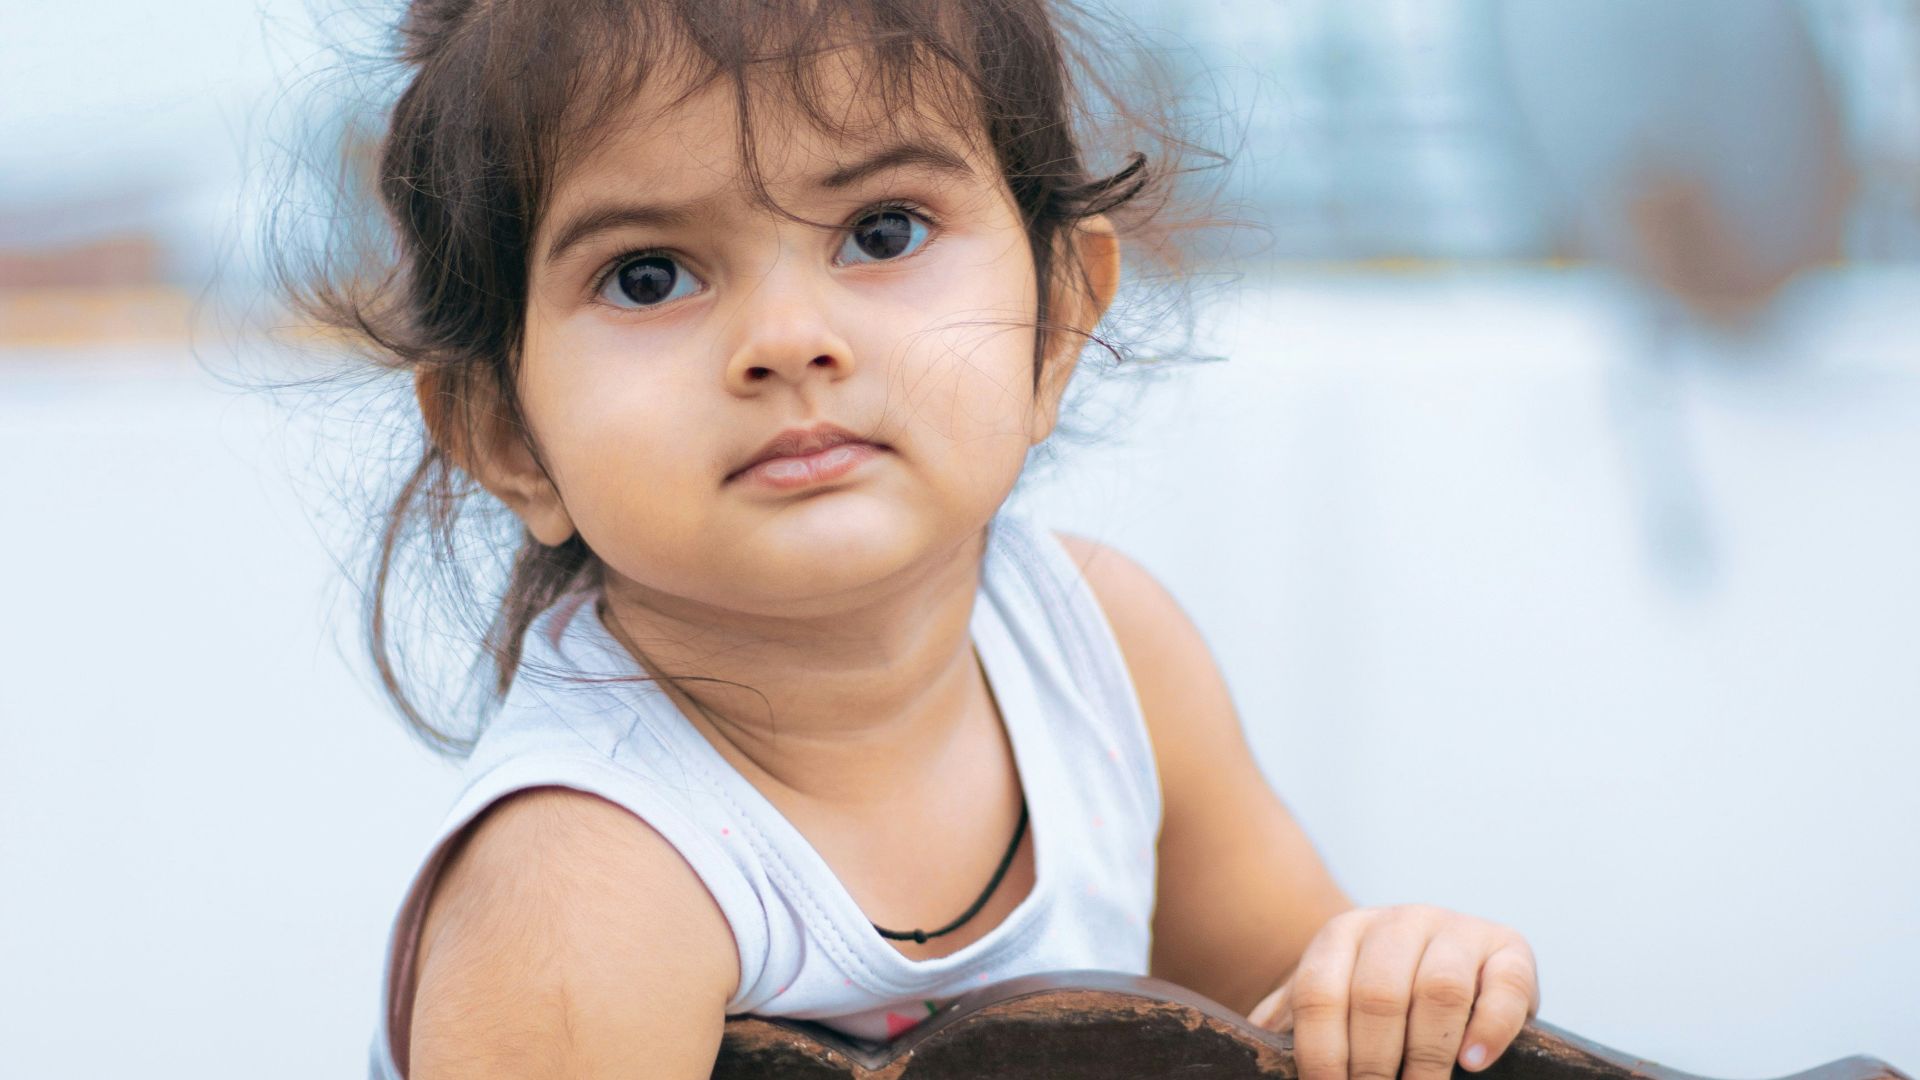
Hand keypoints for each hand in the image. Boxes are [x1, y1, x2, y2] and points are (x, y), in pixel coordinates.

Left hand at [1246, 905, 1539, 1079]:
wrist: (1446, 963)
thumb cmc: (1374, 996)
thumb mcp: (1330, 997)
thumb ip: (1292, 1019)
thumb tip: (1251, 1041)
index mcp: (1344, 932)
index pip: (1319, 992)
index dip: (1319, 1054)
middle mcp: (1400, 920)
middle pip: (1377, 995)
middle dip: (1372, 1065)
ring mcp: (1457, 930)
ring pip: (1438, 989)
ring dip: (1427, 1056)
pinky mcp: (1510, 949)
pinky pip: (1503, 987)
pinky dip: (1489, 1029)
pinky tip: (1473, 1063)